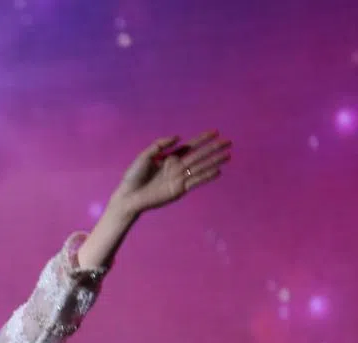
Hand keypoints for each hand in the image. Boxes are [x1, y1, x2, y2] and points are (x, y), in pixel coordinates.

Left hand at [110, 131, 231, 216]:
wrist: (128, 196)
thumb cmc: (133, 176)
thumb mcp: (145, 156)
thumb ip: (160, 145)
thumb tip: (179, 137)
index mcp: (169, 158)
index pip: (190, 146)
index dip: (202, 139)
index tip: (215, 132)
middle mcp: (176, 167)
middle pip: (199, 155)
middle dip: (213, 149)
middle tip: (228, 142)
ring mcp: (179, 178)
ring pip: (200, 167)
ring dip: (214, 161)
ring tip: (228, 155)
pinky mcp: (179, 190)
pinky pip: (195, 181)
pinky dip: (206, 176)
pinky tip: (218, 171)